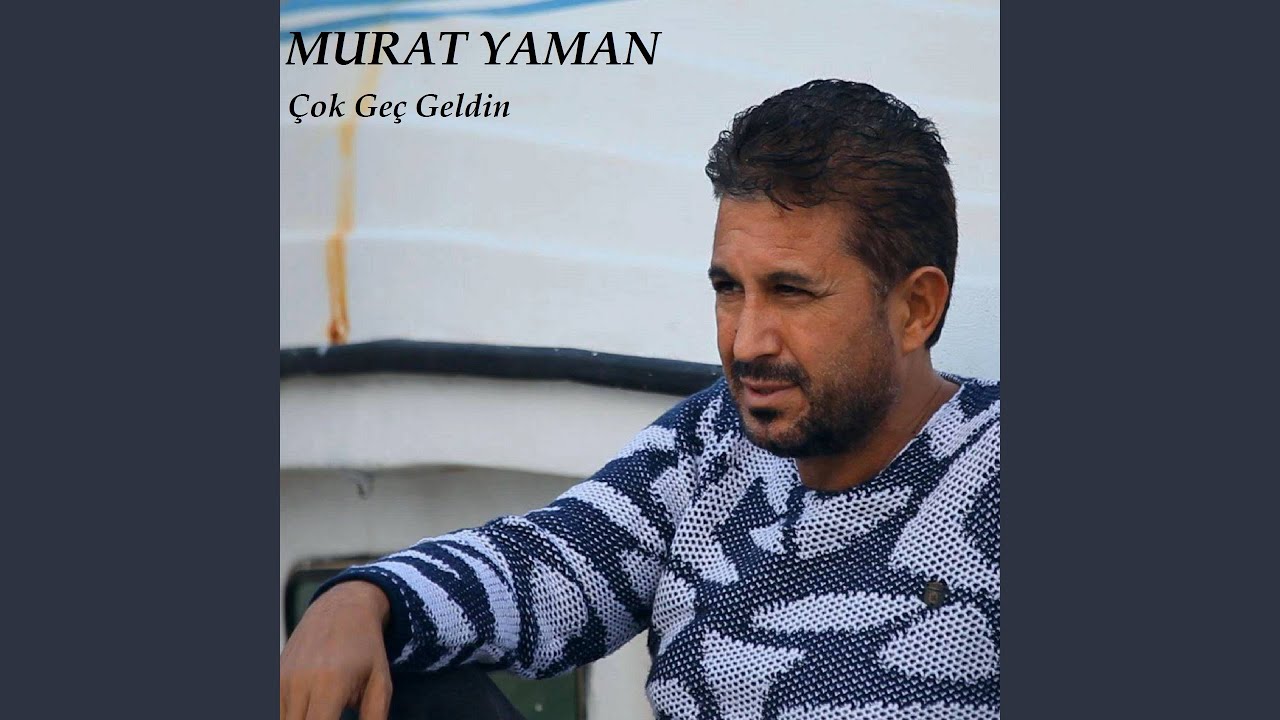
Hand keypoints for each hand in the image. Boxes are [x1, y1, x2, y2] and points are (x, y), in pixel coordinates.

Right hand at [280, 580, 393, 719]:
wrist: (342, 609)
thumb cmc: (366, 648)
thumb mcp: (380, 682)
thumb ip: (374, 717)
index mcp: (330, 684)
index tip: (338, 719)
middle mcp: (300, 682)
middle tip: (333, 714)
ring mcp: (282, 679)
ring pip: (282, 719)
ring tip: (326, 710)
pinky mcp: (274, 678)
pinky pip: (276, 709)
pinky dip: (290, 714)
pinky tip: (308, 709)